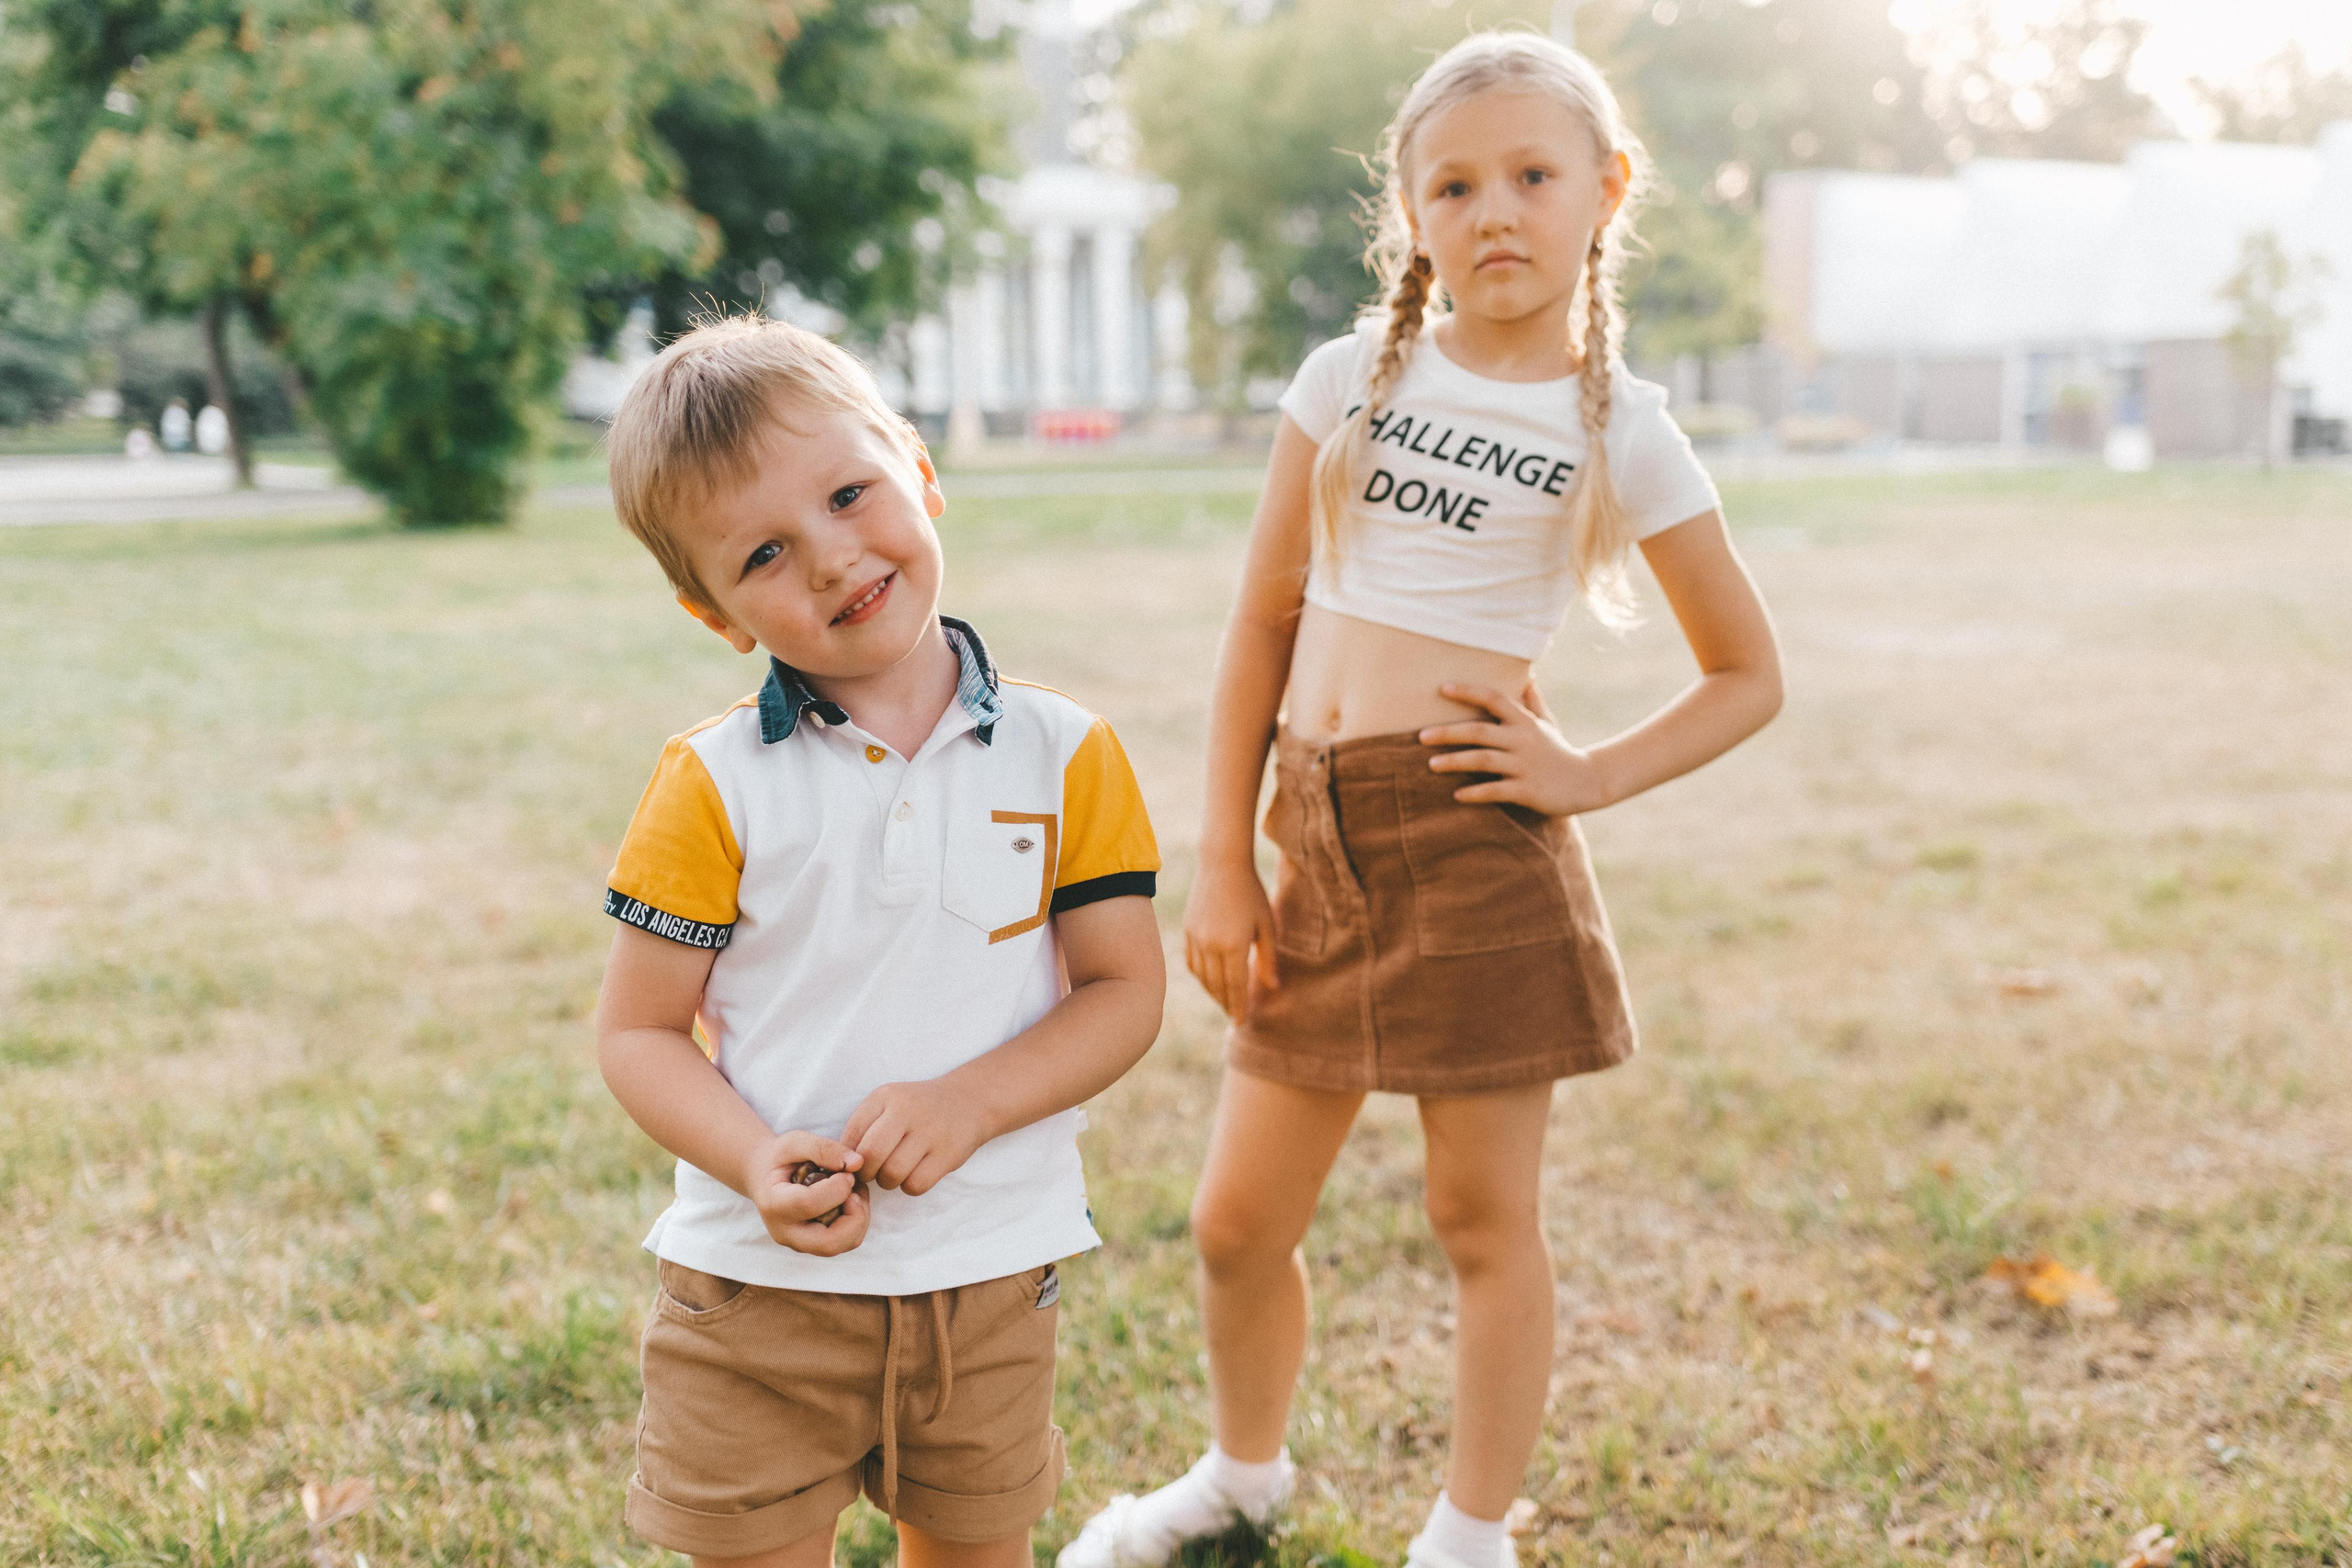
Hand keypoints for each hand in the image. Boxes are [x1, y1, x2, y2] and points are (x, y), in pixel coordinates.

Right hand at [744, 1131, 869, 1254]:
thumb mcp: (794, 1142)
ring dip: (859, 1218)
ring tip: (854, 1192)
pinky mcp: (813, 1245)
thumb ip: (823, 1149)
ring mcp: (799, 1244)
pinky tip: (851, 1200)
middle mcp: (785, 1233)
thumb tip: (857, 1163)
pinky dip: (856, 1222)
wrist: (765, 1177)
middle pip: (829, 1243)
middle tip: (855, 1191)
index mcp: (774, 1205)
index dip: (837, 1188)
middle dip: (855, 1216)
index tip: (846, 1173)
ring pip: (842, 1245)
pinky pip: (845, 1242)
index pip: (810, 1206)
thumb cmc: (779, 1158)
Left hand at [843, 1079, 992, 1196]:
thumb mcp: (889, 1103)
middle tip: (873, 1173)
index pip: (851, 1135)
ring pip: (892, 1174)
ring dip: (888, 1181)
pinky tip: (915, 1174)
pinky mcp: (947, 1154)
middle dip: (866, 1173)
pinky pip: (916, 1185)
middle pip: (869, 1156)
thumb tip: (840, 1165)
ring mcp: (930, 1132)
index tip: (856, 1164)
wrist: (969, 1101)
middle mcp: (906, 1111)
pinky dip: (910, 1186)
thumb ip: (863, 1127)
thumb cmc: (918, 1109)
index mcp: (885, 1097)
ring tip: (895, 1172)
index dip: (848, 1158)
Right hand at [1183, 855, 1278, 1020]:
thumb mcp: (1267, 924)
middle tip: (1233, 1015)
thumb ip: (1268, 958)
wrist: (1221, 863)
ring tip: (1223, 1000)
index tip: (1240, 1022)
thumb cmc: (1251, 892)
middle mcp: (1211, 946)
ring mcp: (1196, 938)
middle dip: (1226, 1003)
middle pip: (1217, 985)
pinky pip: (1191, 962)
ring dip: (1212, 992)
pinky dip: (1200, 976)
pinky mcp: (1187, 930)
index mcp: (1234, 946)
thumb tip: (1272, 986)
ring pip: (1202, 977)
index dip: (1238, 1007)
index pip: (1236, 986)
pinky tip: (1209, 979)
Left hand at [1419, 681, 1613, 815]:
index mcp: (1523, 721)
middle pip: (1479, 731)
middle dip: (1448, 732)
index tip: (1442, 688)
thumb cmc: (1559, 751)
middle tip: (1421, 736)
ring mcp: (1524, 765)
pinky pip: (1496, 790)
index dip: (1468, 691)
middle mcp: (1522, 740)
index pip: (1493, 698)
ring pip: (1483, 760)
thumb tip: (1528, 676)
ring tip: (1431, 765)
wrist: (1588, 782)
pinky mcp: (1527, 790)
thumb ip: (1532, 702)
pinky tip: (1457, 795)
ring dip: (1455, 761)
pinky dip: (1475, 793)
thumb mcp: (1547, 723)